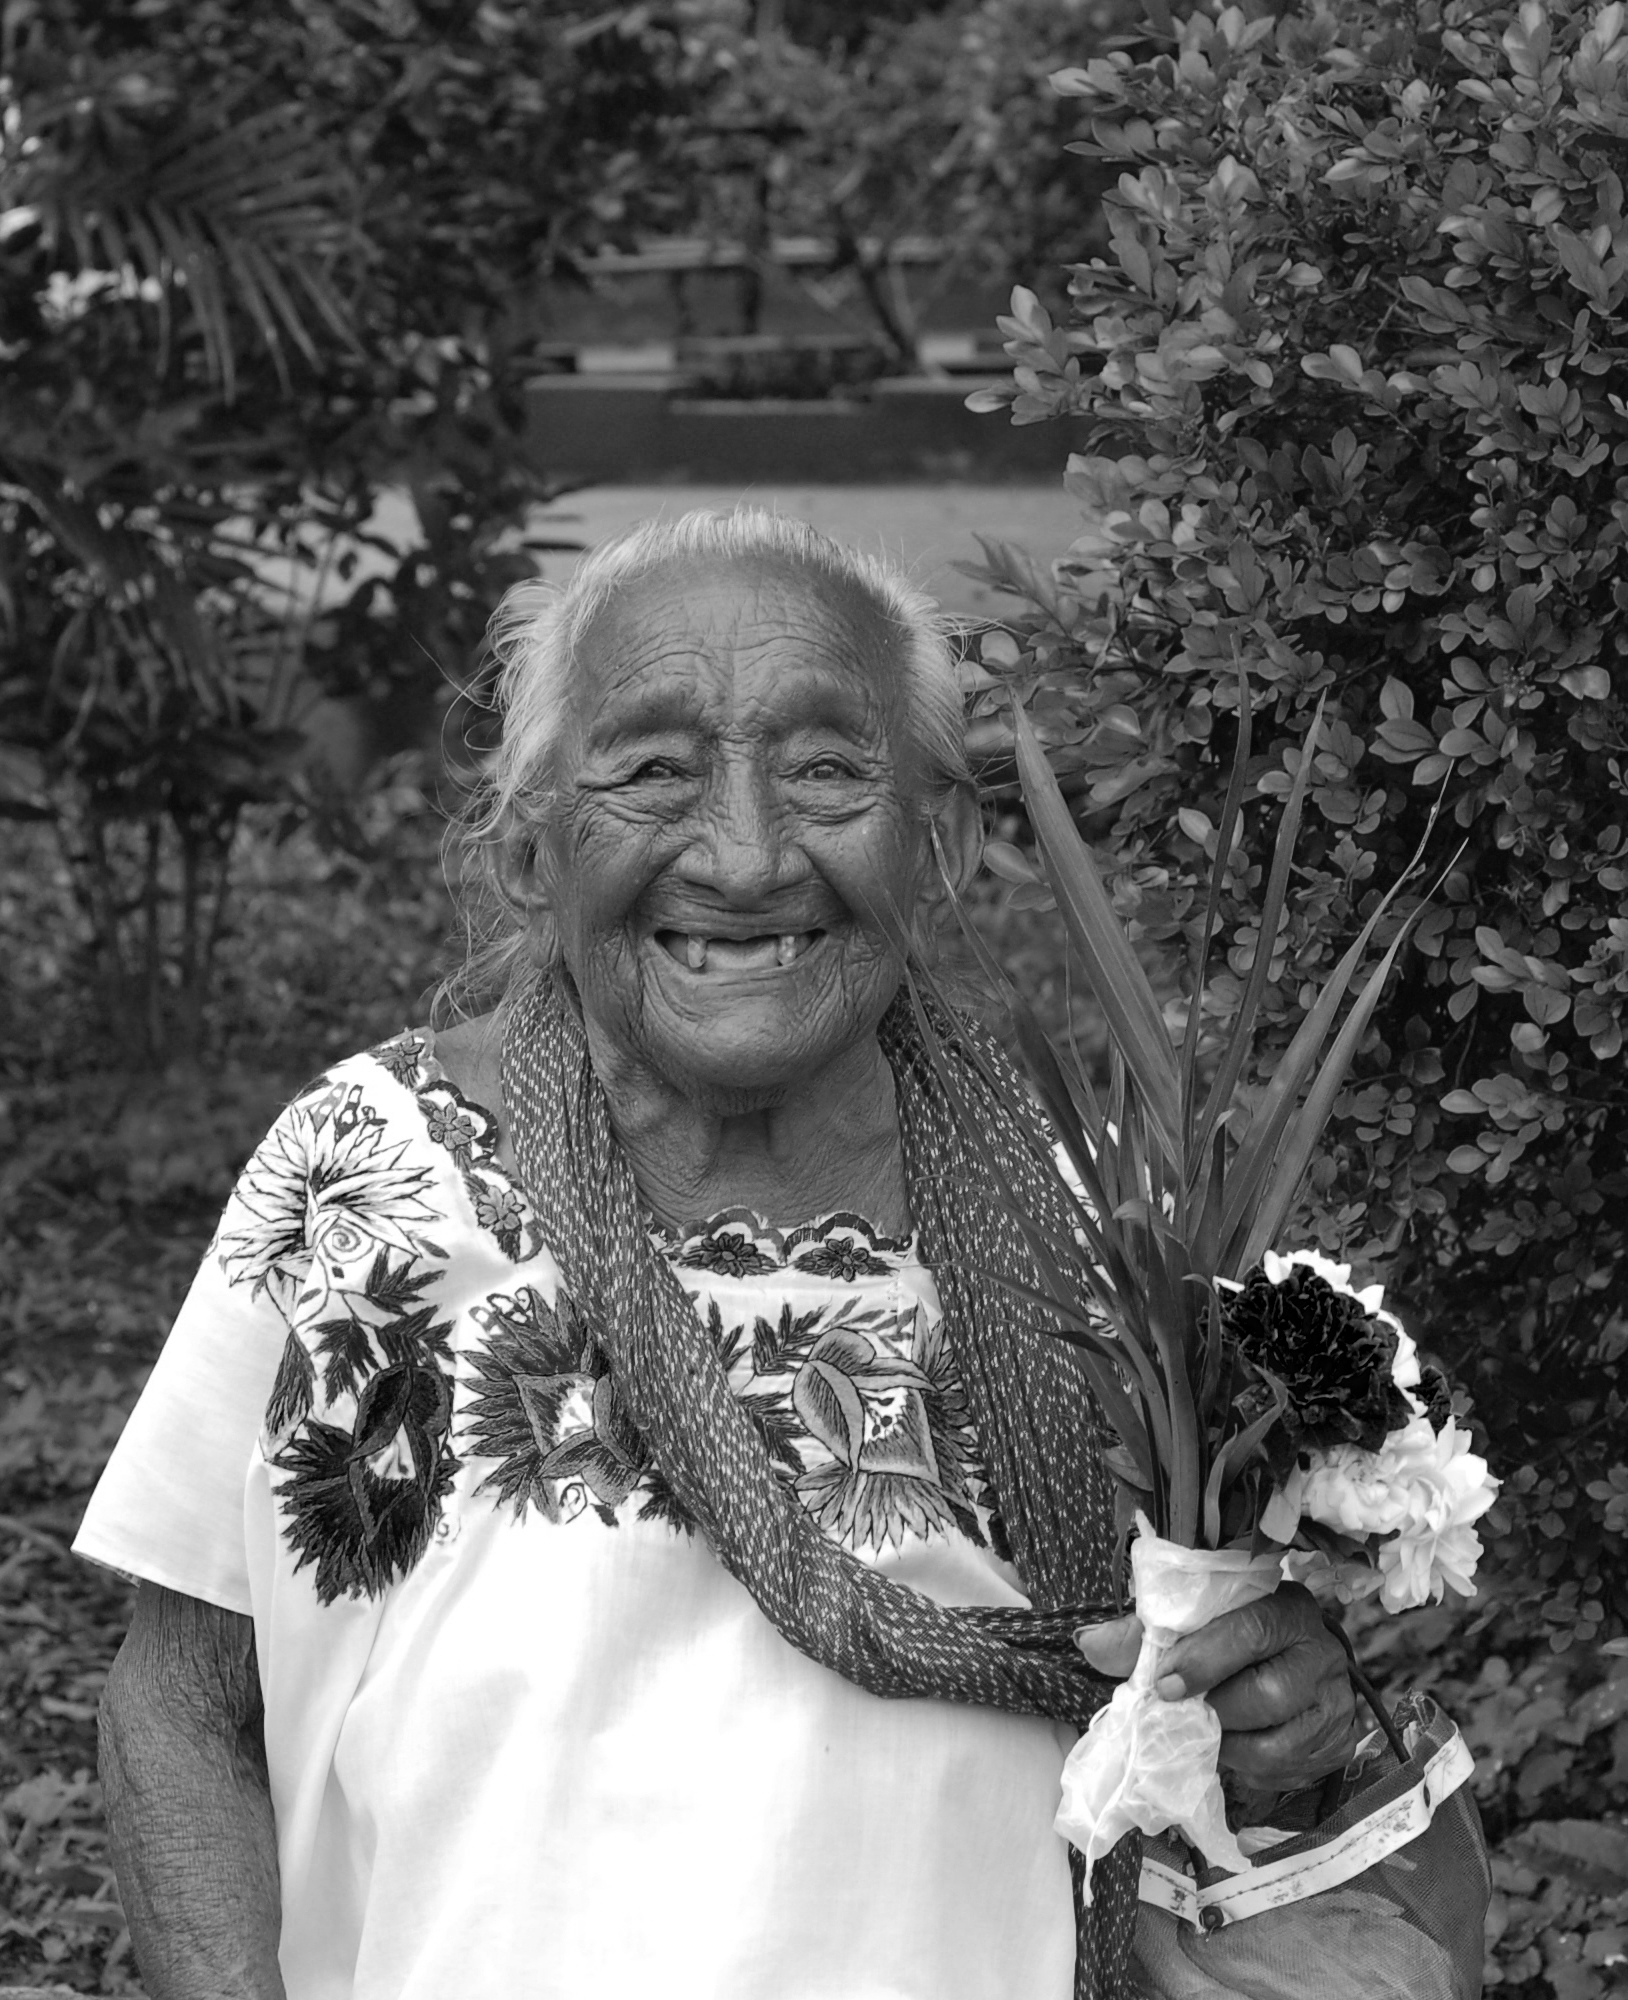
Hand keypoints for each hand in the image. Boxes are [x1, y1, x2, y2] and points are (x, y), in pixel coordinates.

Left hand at [1075, 1583, 1358, 1792]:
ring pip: (1278, 1741)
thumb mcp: (1191, 1622)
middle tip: (1184, 1714)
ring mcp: (1335, 1701)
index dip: (1203, 1660)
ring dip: (1230, 1746)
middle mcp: (1321, 1651)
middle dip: (1215, 1710)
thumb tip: (1087, 1644)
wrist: (1288, 1661)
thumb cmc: (1229, 1635)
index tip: (1164, 1685)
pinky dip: (1250, 1768)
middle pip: (1268, 1694)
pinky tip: (1237, 1749)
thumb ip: (1140, 1633)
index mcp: (1286, 1606)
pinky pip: (1287, 1771)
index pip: (1250, 1630)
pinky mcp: (1337, 1744)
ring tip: (1209, 1732)